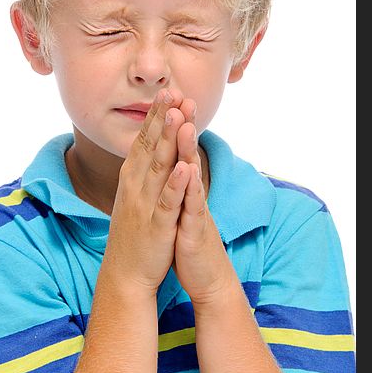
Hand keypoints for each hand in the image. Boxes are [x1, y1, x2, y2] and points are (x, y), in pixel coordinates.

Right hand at [104, 88, 194, 294]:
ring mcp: (145, 206)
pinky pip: (168, 202)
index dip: (155, 117)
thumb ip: (142, 173)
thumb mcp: (135, 197)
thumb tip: (148, 151)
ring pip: (159, 168)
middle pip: (150, 147)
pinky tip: (184, 166)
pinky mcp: (157, 226)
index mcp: (132, 180)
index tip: (166, 93)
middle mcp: (135, 187)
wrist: (125, 275)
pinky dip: (176, 184)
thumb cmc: (134, 233)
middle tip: (171, 91)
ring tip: (178, 115)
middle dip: (162, 119)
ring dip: (168, 141)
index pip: (143, 142)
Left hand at [171, 108, 236, 304]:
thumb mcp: (179, 208)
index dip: (170, 126)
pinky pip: (194, 206)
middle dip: (182, 125)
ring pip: (191, 174)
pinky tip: (188, 170)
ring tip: (184, 122)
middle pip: (185, 154)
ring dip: (187, 148)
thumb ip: (177, 186)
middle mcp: (190, 193)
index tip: (166, 99)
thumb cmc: (188, 241)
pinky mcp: (197, 230)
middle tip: (181, 95)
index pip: (175, 151)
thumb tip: (171, 165)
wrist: (206, 277)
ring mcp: (194, 209)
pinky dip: (190, 187)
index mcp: (180, 188)